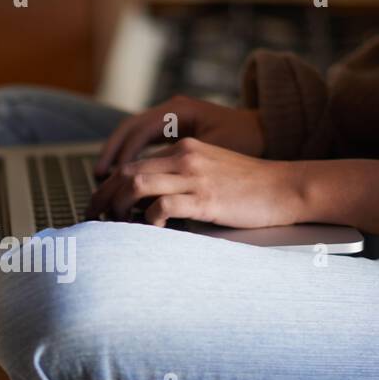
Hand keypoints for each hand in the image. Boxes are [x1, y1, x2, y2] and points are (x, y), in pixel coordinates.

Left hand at [87, 136, 304, 228]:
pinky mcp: (205, 199)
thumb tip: (147, 201)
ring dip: (117, 207)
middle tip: (93, 217)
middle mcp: (184, 157)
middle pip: (126, 172)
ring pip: (136, 185)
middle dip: (103, 196)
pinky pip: (162, 207)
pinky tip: (148, 230)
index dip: (109, 184)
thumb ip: (180, 177)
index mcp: (184, 148)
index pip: (133, 163)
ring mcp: (194, 177)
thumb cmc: (250, 186)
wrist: (286, 188)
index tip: (100, 203)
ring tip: (113, 224)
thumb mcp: (210, 171)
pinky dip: (147, 220)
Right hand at [94, 95, 265, 175]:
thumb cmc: (248, 141)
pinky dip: (131, 154)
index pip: (140, 130)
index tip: (113, 177)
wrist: (268, 128)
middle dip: (111, 153)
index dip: (124, 155)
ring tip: (104, 178)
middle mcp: (172, 108)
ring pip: (133, 133)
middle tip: (98, 178)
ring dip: (117, 155)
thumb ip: (187, 164)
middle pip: (129, 128)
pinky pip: (144, 138)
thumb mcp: (218, 151)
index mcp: (180, 109)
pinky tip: (125, 173)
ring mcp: (171, 115)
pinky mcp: (174, 126)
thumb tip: (158, 184)